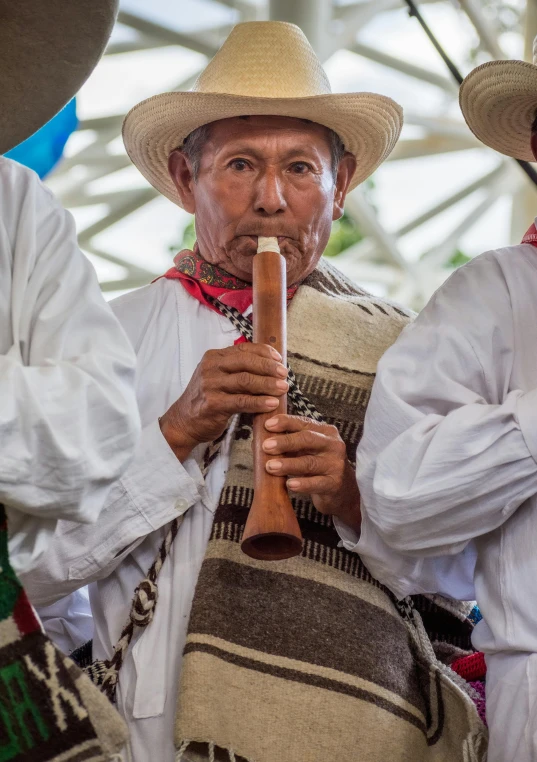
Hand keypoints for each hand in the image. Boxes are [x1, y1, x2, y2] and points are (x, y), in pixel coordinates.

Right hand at [160, 343, 287, 461]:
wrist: (184, 422)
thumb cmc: (206, 399)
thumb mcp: (218, 377)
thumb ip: (238, 369)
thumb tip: (271, 366)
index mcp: (213, 357)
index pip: (243, 349)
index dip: (264, 353)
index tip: (279, 359)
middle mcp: (210, 368)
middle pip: (246, 362)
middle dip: (269, 367)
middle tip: (284, 374)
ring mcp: (210, 385)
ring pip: (246, 381)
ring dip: (268, 384)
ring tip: (283, 388)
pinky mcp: (213, 404)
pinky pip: (242, 401)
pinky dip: (259, 402)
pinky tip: (272, 404)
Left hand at [262, 414, 360, 530]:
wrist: (342, 490)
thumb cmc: (318, 466)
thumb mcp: (306, 450)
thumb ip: (288, 443)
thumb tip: (259, 439)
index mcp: (325, 432)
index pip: (303, 423)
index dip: (285, 422)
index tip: (267, 425)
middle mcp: (333, 445)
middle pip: (307, 440)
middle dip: (285, 442)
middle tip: (266, 446)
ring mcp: (335, 465)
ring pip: (309, 462)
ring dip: (288, 464)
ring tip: (270, 466)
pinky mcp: (335, 484)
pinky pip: (316, 483)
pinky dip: (302, 484)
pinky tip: (289, 484)